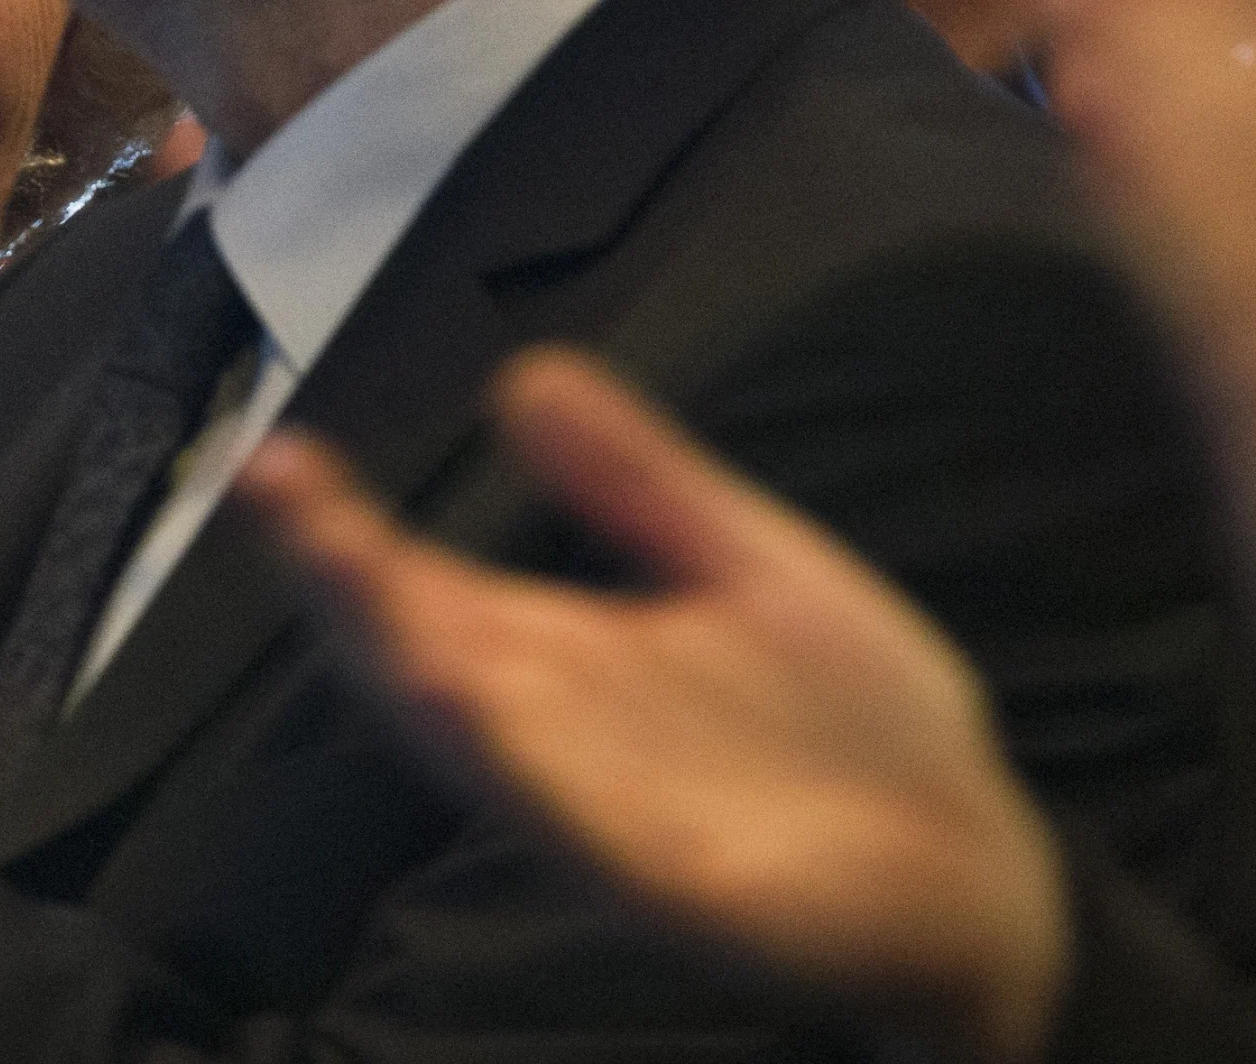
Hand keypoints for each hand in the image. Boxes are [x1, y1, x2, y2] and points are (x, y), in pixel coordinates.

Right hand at [237, 351, 1067, 1062]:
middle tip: (277, 491)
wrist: (979, 872)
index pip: (424, 583)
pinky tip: (477, 700)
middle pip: (420, 652)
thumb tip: (523, 373)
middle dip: (344, 580)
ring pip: (479, 740)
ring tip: (348, 573)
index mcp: (563, 655)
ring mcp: (610, 812)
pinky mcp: (679, 882)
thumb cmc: (851, 728)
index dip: (344, 528)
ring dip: (408, 661)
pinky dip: (523, 767)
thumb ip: (636, 480)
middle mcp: (558, 734)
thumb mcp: (744, 562)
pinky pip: (583, 825)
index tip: (276, 455)